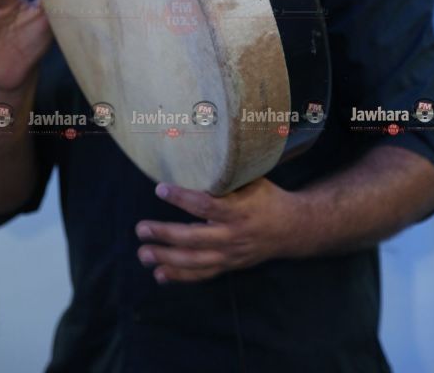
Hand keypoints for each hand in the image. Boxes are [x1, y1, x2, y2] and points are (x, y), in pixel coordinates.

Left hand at [135, 177, 309, 283]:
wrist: (293, 228)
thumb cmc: (267, 197)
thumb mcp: (252, 181)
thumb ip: (226, 177)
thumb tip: (194, 156)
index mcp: (239, 210)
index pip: (205, 205)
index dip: (181, 198)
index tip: (160, 189)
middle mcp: (233, 235)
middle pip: (194, 238)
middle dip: (164, 234)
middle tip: (141, 228)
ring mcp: (231, 255)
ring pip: (194, 261)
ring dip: (166, 258)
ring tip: (143, 253)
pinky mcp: (229, 266)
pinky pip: (202, 274)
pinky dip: (180, 276)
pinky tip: (159, 274)